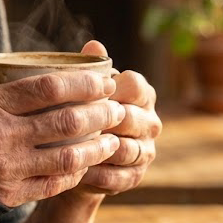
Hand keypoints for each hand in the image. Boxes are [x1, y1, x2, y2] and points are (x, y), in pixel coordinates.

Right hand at [0, 71, 125, 207]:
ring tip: (111, 138)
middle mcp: (1, 138)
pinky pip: (53, 184)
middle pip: (66, 121)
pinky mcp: (9, 195)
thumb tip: (0, 73)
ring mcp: (8, 169)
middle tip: (116, 107)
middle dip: (100, 113)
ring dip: (96, 146)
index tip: (104, 78)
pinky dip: (75, 173)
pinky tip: (85, 164)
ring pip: (67, 156)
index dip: (84, 82)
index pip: (49, 88)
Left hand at [73, 41, 161, 194]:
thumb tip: (93, 44)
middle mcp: (150, 122)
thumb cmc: (81, 115)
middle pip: (132, 119)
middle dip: (104, 122)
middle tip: (72, 124)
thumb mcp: (84, 92)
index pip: (136, 86)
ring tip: (73, 149)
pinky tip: (76, 170)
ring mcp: (146, 151)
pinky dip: (96, 174)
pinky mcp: (134, 177)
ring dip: (100, 150)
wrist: (77, 158)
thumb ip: (90, 70)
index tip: (85, 94)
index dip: (111, 90)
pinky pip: (118, 177)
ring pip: (128, 150)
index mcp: (141, 95)